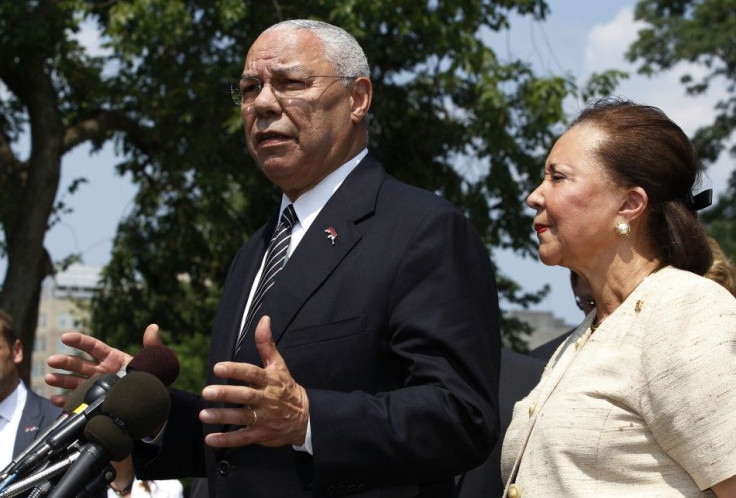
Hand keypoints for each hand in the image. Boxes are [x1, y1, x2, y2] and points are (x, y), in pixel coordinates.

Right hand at [45, 324, 163, 406]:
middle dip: (65, 362)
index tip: (65, 337)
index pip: (93, 347)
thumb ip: (152, 345)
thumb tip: (154, 327)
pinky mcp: (96, 401)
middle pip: (79, 364)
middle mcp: (101, 371)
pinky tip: (56, 400)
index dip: (79, 341)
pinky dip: (66, 401)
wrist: (155, 403)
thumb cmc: (153, 379)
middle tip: (51, 361)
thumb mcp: (154, 362)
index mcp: (113, 358)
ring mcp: (97, 386)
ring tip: (49, 379)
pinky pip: (78, 401)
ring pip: (75, 381)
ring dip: (61, 380)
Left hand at [199, 316, 308, 447]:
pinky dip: (227, 440)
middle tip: (207, 392)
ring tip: (204, 414)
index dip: (236, 370)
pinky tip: (211, 439)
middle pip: (246, 396)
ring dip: (223, 417)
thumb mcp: (279, 365)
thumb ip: (267, 344)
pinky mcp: (261, 434)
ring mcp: (264, 418)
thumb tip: (264, 319)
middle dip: (226, 394)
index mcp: (269, 381)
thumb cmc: (286, 388)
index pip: (252, 373)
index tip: (218, 367)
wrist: (306, 417)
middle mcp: (266, 399)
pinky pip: (243, 438)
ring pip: (243, 417)